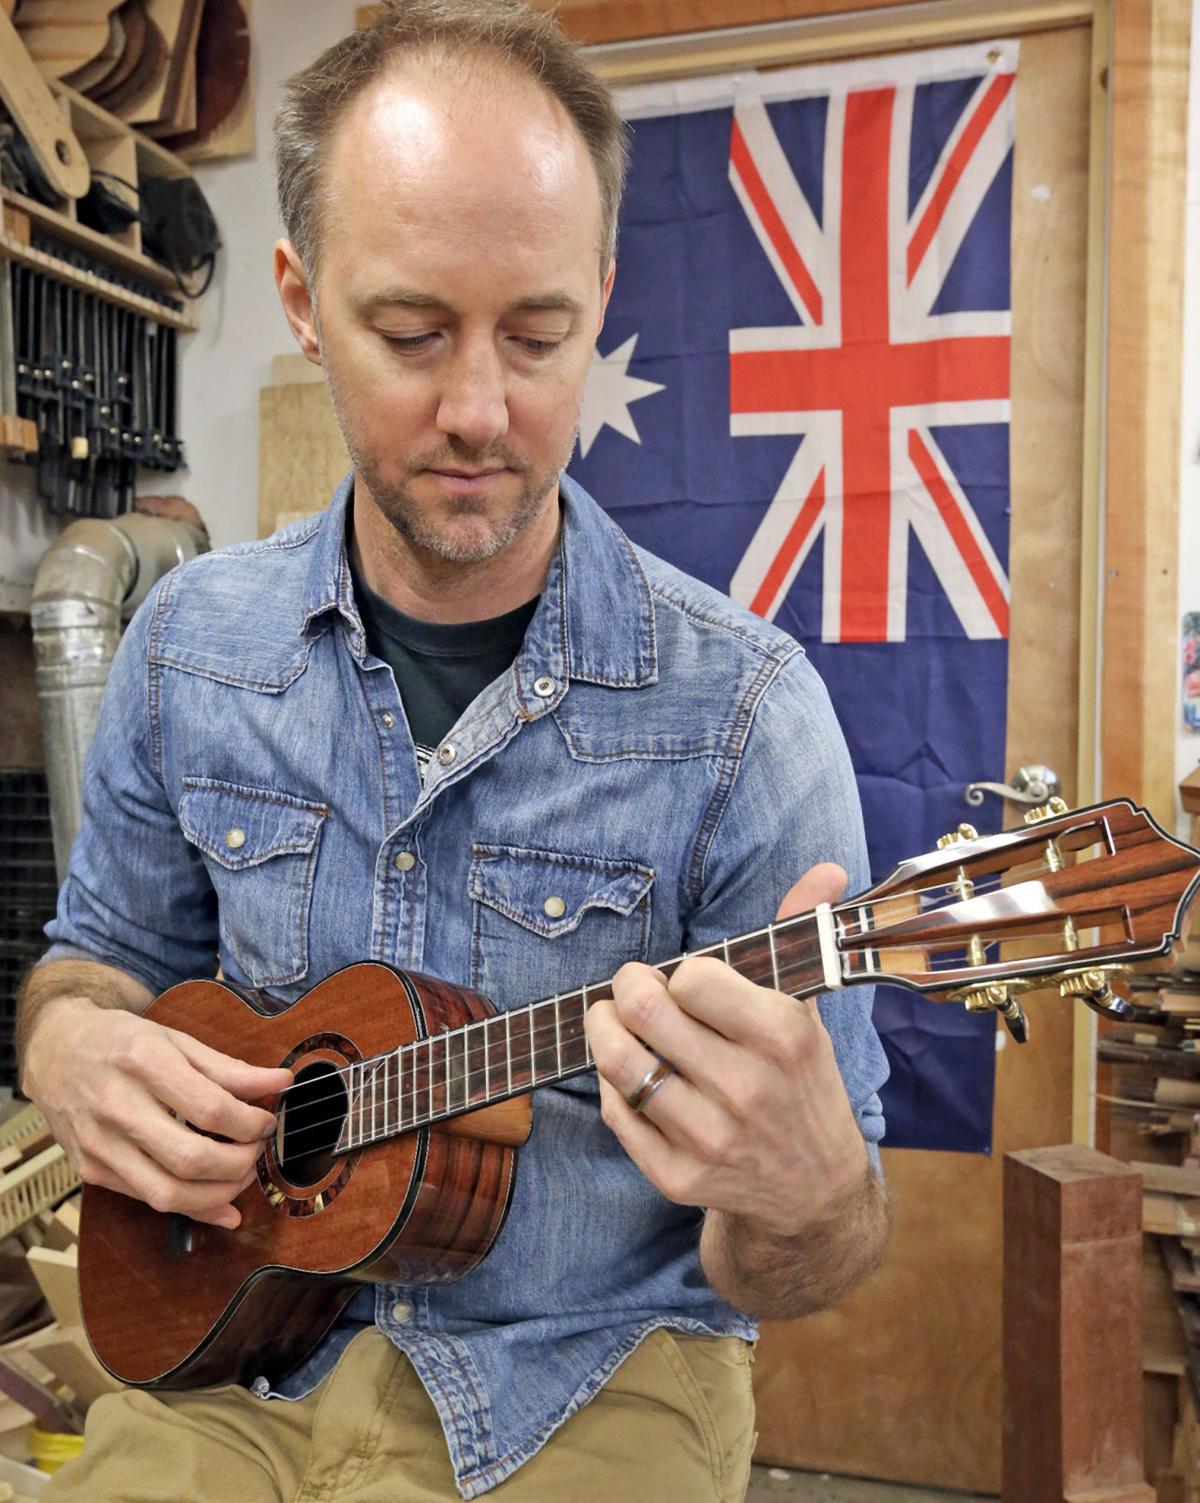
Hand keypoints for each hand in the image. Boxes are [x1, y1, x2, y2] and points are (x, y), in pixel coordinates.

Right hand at [23, 997, 291, 1229]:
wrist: (55, 1050)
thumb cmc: (122, 1041)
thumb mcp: (175, 1039)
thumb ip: (228, 1068)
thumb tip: (281, 1082)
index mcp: (143, 1062)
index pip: (210, 1108)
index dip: (250, 1123)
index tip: (266, 1122)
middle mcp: (116, 1106)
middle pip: (190, 1158)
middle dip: (239, 1164)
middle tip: (257, 1151)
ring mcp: (99, 1144)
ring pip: (167, 1193)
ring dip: (218, 1194)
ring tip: (242, 1175)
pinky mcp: (90, 1170)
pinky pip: (146, 1201)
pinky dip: (191, 1209)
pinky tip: (220, 1203)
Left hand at [584, 863, 867, 1236]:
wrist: (813, 1190)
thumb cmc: (800, 1081)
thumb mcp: (806, 1009)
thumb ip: (801, 934)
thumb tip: (827, 869)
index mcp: (781, 1037)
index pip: (692, 978)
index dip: (677, 973)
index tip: (681, 980)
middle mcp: (746, 1088)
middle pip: (644, 1013)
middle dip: (624, 989)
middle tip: (630, 989)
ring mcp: (710, 1137)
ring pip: (619, 1064)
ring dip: (603, 1032)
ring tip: (612, 1022)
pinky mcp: (678, 1177)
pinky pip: (616, 1114)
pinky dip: (612, 1087)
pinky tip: (629, 1077)